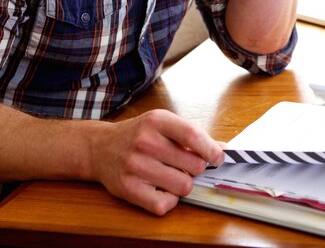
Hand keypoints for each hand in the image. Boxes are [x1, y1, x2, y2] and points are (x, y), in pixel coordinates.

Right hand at [92, 109, 223, 214]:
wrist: (100, 147)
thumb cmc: (137, 135)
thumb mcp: (162, 124)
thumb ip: (191, 135)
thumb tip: (222, 150)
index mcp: (156, 121)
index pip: (193, 136)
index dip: (211, 150)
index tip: (218, 158)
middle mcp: (145, 141)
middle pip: (193, 165)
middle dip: (195, 168)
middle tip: (185, 165)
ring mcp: (135, 165)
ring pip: (183, 186)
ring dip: (183, 184)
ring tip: (172, 176)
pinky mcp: (128, 188)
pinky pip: (164, 204)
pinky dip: (169, 201)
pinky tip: (163, 189)